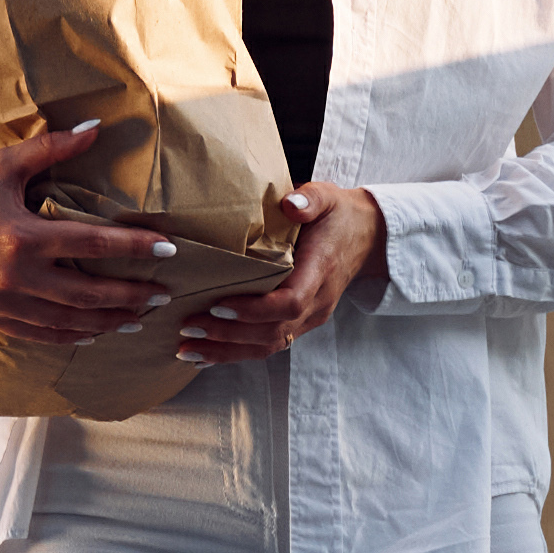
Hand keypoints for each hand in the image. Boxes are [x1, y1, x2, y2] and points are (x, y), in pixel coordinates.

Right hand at [0, 130, 190, 346]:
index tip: (168, 251)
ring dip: (107, 322)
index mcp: (22, 236)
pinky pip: (39, 335)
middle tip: (162, 294)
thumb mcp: (5, 163)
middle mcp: (14, 275)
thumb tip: (97, 128)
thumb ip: (53, 148)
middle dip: (131, 296)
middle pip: (88, 294)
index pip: (93, 246)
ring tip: (137, 318)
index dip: (135, 249)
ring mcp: (1, 302)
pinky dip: (71, 336)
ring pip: (68, 322)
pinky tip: (94, 332)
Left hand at [182, 185, 385, 363]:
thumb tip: (289, 204)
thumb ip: (309, 199)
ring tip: (188, 350)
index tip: (220, 305)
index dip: (255, 309)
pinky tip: (207, 355)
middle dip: (229, 335)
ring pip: (269, 345)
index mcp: (321, 271)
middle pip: (273, 331)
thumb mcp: (327, 196)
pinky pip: (269, 344)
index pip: (290, 301)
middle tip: (189, 327)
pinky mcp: (300, 322)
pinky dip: (236, 352)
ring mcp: (310, 317)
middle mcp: (317, 302)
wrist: (365, 236)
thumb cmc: (338, 215)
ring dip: (227, 352)